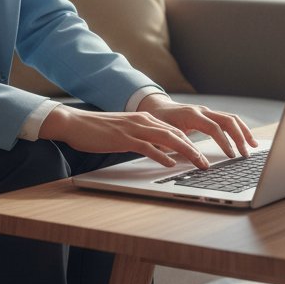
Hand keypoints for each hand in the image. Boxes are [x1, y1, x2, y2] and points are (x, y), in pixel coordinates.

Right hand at [39, 102, 213, 168]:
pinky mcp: (124, 138)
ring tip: (199, 164)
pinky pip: (148, 147)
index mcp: (146, 120)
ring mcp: (134, 129)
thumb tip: (162, 152)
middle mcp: (144, 121)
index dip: (193, 143)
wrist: (76, 123)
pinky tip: (171, 163)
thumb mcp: (127, 133)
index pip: (175, 131)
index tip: (205, 155)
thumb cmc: (100, 131)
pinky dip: (162, 155)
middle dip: (196, 149)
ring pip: (168, 139)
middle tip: (208, 163)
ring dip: (187, 152)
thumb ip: (144, 140)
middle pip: (177, 134)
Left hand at [137, 93, 257, 160]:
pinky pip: (228, 120)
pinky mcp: (210, 115)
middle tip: (245, 154)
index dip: (224, 142)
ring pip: (231, 118)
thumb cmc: (159, 122)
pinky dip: (239, 129)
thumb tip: (197, 162)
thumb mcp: (164, 136)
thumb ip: (179, 147)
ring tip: (253, 146)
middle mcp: (202, 110)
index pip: (213, 127)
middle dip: (239, 137)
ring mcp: (207, 111)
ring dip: (243, 132)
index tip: (231, 156)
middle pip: (228, 120)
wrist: (156, 107)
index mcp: (192, 115)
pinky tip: (246, 139)